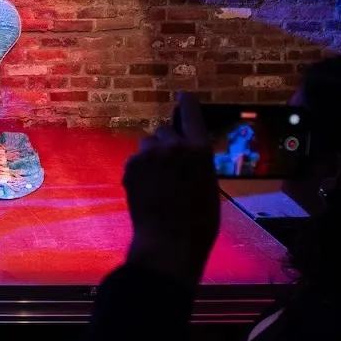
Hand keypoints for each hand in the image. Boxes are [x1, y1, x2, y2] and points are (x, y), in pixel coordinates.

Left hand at [122, 93, 221, 286]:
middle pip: (165, 131)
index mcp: (199, 149)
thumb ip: (197, 163)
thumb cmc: (199, 222)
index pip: (190, 112)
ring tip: (158, 182)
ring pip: (148, 144)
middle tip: (171, 167)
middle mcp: (173, 146)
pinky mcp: (130, 167)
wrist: (169, 244)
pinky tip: (147, 190)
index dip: (186, 102)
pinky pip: (136, 160)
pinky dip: (141, 169)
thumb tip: (188, 153)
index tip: (182, 96)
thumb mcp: (210, 185)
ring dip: (153, 155)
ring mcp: (148, 155)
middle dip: (168, 143)